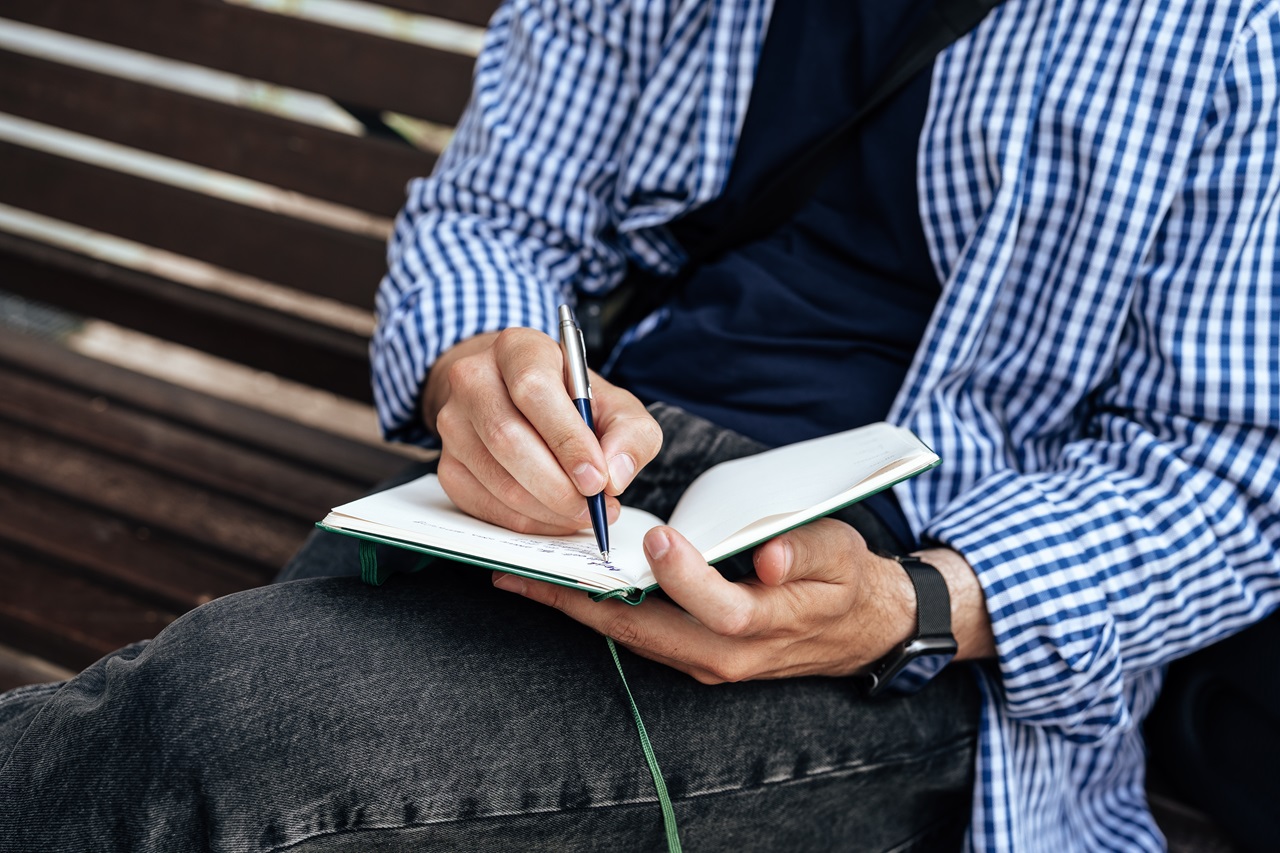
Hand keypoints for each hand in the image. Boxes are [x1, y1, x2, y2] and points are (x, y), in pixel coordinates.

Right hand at [424, 328, 661, 534]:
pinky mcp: (447, 465)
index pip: (533, 390)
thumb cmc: (572, 402)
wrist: (521, 401)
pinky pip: (483, 506)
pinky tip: (554, 517)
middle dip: (558, 486)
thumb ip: (630, 434)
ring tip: (582, 513)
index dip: (567, 440)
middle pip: (508, 439)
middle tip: (593, 507)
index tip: (598, 479)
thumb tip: (616, 474)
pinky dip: (526, 522)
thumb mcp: (616, 404)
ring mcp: (452, 423)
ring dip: (546, 509)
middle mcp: (474, 379)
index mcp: (518, 349)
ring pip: (496, 479)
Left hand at [493, 518, 924, 681]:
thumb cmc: (845, 582)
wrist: (859, 629)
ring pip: (634, 638)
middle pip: (648, 632)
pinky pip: (639, 636)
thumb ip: (806, 551)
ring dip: (580, 610)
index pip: (719, 609)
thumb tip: (766, 557)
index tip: (660, 539)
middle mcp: (727, 655)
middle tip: (531, 572)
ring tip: (527, 579)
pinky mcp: (694, 656)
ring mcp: (706, 662)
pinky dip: (601, 613)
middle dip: (585, 603)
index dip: (687, 577)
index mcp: (767, 626)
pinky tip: (569, 589)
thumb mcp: (842, 554)